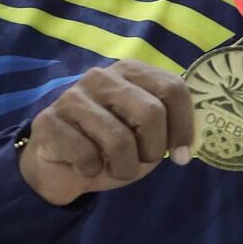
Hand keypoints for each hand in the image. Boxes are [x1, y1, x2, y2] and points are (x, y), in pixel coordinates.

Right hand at [18, 62, 195, 205]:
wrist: (60, 167)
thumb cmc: (110, 147)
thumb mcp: (147, 135)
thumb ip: (170, 125)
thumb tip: (194, 140)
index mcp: (131, 72)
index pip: (173, 88)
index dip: (184, 127)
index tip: (182, 156)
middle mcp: (102, 77)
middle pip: (151, 112)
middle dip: (153, 150)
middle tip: (141, 162)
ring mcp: (73, 96)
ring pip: (119, 140)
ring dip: (125, 168)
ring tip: (116, 168)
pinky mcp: (48, 122)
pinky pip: (86, 156)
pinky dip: (92, 171)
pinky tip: (85, 166)